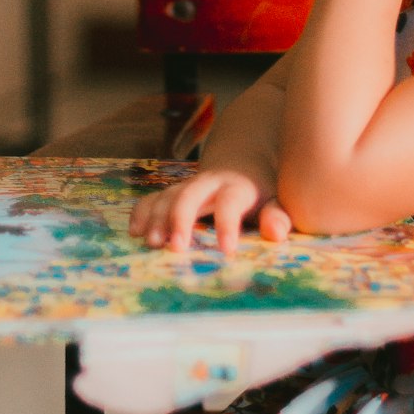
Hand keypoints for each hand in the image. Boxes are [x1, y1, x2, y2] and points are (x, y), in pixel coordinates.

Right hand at [128, 169, 292, 255]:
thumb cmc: (262, 191)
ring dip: (158, 218)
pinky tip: (135, 231)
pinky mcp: (174, 191)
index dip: (228, 224)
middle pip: (191, 194)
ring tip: (152, 243)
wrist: (243, 163)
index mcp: (237, 187)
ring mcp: (189, 185)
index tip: (227, 250)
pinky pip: (154, 197)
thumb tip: (276, 233)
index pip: (231, 202)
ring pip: (169, 196)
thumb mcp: (277, 200)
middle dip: (180, 219)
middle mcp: (209, 183)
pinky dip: (143, 211)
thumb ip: (278, 216)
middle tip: (175, 247)